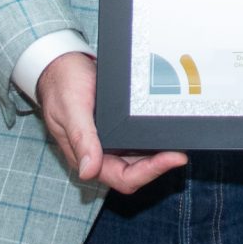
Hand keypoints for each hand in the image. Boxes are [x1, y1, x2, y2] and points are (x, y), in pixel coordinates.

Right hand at [34, 53, 186, 193]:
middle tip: (182, 150)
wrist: (60, 65)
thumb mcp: (70, 109)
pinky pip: (139, 140)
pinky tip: (166, 128)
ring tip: (179, 140)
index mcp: (85, 157)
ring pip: (141, 158)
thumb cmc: (61, 86)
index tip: (172, 158)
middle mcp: (100, 154)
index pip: (123, 178)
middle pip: (137, 172)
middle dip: (160, 164)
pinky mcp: (118, 129)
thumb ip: (81, 139)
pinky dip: (154, 137)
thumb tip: (88, 171)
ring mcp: (110, 142)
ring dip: (160, 153)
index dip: (149, 172)